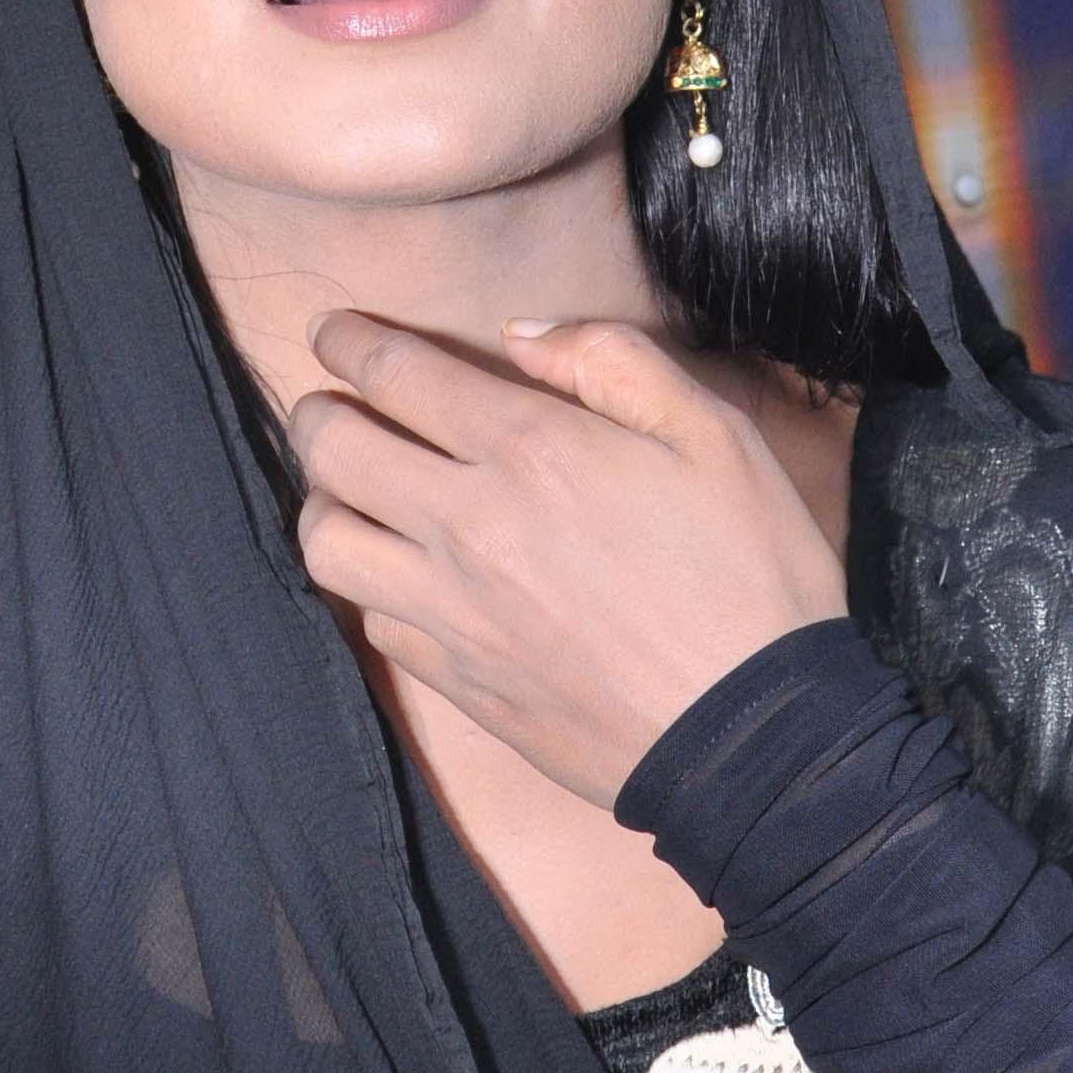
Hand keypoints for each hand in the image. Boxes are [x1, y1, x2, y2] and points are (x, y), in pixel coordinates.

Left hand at [291, 312, 848, 808]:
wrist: (756, 740)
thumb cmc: (750, 576)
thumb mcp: (714, 435)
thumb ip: (612, 361)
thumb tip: (521, 335)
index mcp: (530, 450)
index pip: (396, 373)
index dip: (350, 341)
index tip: (333, 332)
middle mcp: (468, 527)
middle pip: (333, 451)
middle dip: (316, 411)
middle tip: (329, 402)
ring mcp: (454, 613)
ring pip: (326, 543)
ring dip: (323, 501)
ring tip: (347, 489)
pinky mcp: (459, 682)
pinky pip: (372, 620)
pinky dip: (369, 584)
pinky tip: (399, 573)